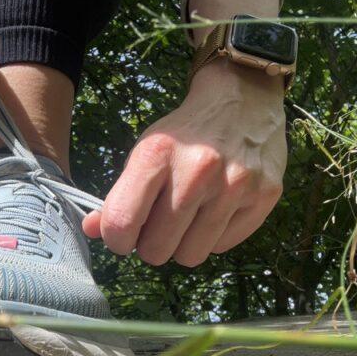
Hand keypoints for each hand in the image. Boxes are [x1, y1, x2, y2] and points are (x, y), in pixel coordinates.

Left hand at [84, 59, 286, 267]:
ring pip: (190, 256)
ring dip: (183, 245)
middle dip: (152, 245)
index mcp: (157, 155)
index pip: (121, 224)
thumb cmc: (184, 136)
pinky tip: (215, 211)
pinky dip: (213, 237)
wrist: (242, 99)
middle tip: (159, 225)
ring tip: (188, 219)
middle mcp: (198, 170)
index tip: (124, 235)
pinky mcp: (264, 196)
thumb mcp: (144, 155)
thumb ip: (117, 196)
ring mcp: (235, 184)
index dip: (117, 240)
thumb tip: (92, 231)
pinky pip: (222, 247)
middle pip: (156, 251)